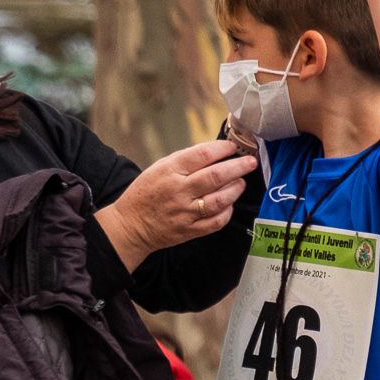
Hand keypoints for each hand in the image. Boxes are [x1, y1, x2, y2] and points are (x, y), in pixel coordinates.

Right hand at [97, 139, 256, 267]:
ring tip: (240, 182)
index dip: (223, 149)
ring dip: (235, 189)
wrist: (130, 226)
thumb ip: (185, 160)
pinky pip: (216, 222)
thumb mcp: (158, 168)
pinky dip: (227, 212)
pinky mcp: (189, 231)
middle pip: (216, 176)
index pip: (203, 155)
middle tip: (250, 162)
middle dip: (238, 167)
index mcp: (169, 172)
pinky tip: (228, 204)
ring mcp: (185, 213)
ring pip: (219, 199)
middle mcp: (178, 191)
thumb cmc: (145, 194)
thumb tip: (214, 152)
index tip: (232, 148)